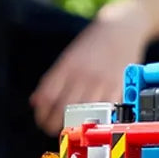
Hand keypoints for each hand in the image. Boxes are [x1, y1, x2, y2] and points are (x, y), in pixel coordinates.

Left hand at [30, 18, 148, 134]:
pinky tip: (91, 118)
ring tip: (71, 126)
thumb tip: (36, 101)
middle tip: (53, 128)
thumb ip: (52, 80)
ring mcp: (101, 81)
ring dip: (75, 123)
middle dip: (55, 123)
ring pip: (83, 111)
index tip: (41, 121)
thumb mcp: (68, 57)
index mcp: (67, 66)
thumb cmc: (94, 43)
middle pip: (63, 107)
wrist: (122, 29)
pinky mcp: (117, 86)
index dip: (41, 114)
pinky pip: (104, 108)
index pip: (47, 97)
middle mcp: (83, 74)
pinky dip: (96, 117)